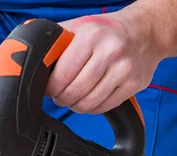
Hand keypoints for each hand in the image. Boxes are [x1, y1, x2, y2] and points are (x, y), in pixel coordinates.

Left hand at [46, 7, 163, 113]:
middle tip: (59, 95)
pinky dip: (91, 108)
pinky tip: (88, 98)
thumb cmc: (105, 31)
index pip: (61, 76)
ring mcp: (124, 69)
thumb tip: (30, 62)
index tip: (48, 89)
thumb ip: (55, 43)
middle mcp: (110, 52)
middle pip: (73, 92)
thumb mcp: (78, 27)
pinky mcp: (134, 84)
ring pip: (87, 103)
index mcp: (91, 36)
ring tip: (73, 98)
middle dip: (61, 98)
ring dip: (75, 105)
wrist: (146, 31)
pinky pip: (103, 107)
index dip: (50, 88)